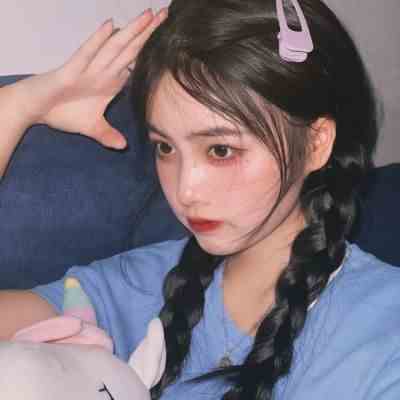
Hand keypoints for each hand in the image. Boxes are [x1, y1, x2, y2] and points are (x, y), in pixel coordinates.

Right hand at [20, 8, 166, 148]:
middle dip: (148, 33)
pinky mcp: (71, 70)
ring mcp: (88, 68)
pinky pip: (87, 53)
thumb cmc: (63, 112)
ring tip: (148, 15)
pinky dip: (98, 41)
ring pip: (114, 47)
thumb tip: (123, 146)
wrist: (36, 109)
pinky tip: (110, 26)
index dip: (150, 52)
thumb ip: (108, 135)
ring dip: (130, 31)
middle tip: (166, 14)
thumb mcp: (92, 128)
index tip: (168, 40)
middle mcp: (103, 71)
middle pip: (130, 50)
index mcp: (111, 83)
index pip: (135, 64)